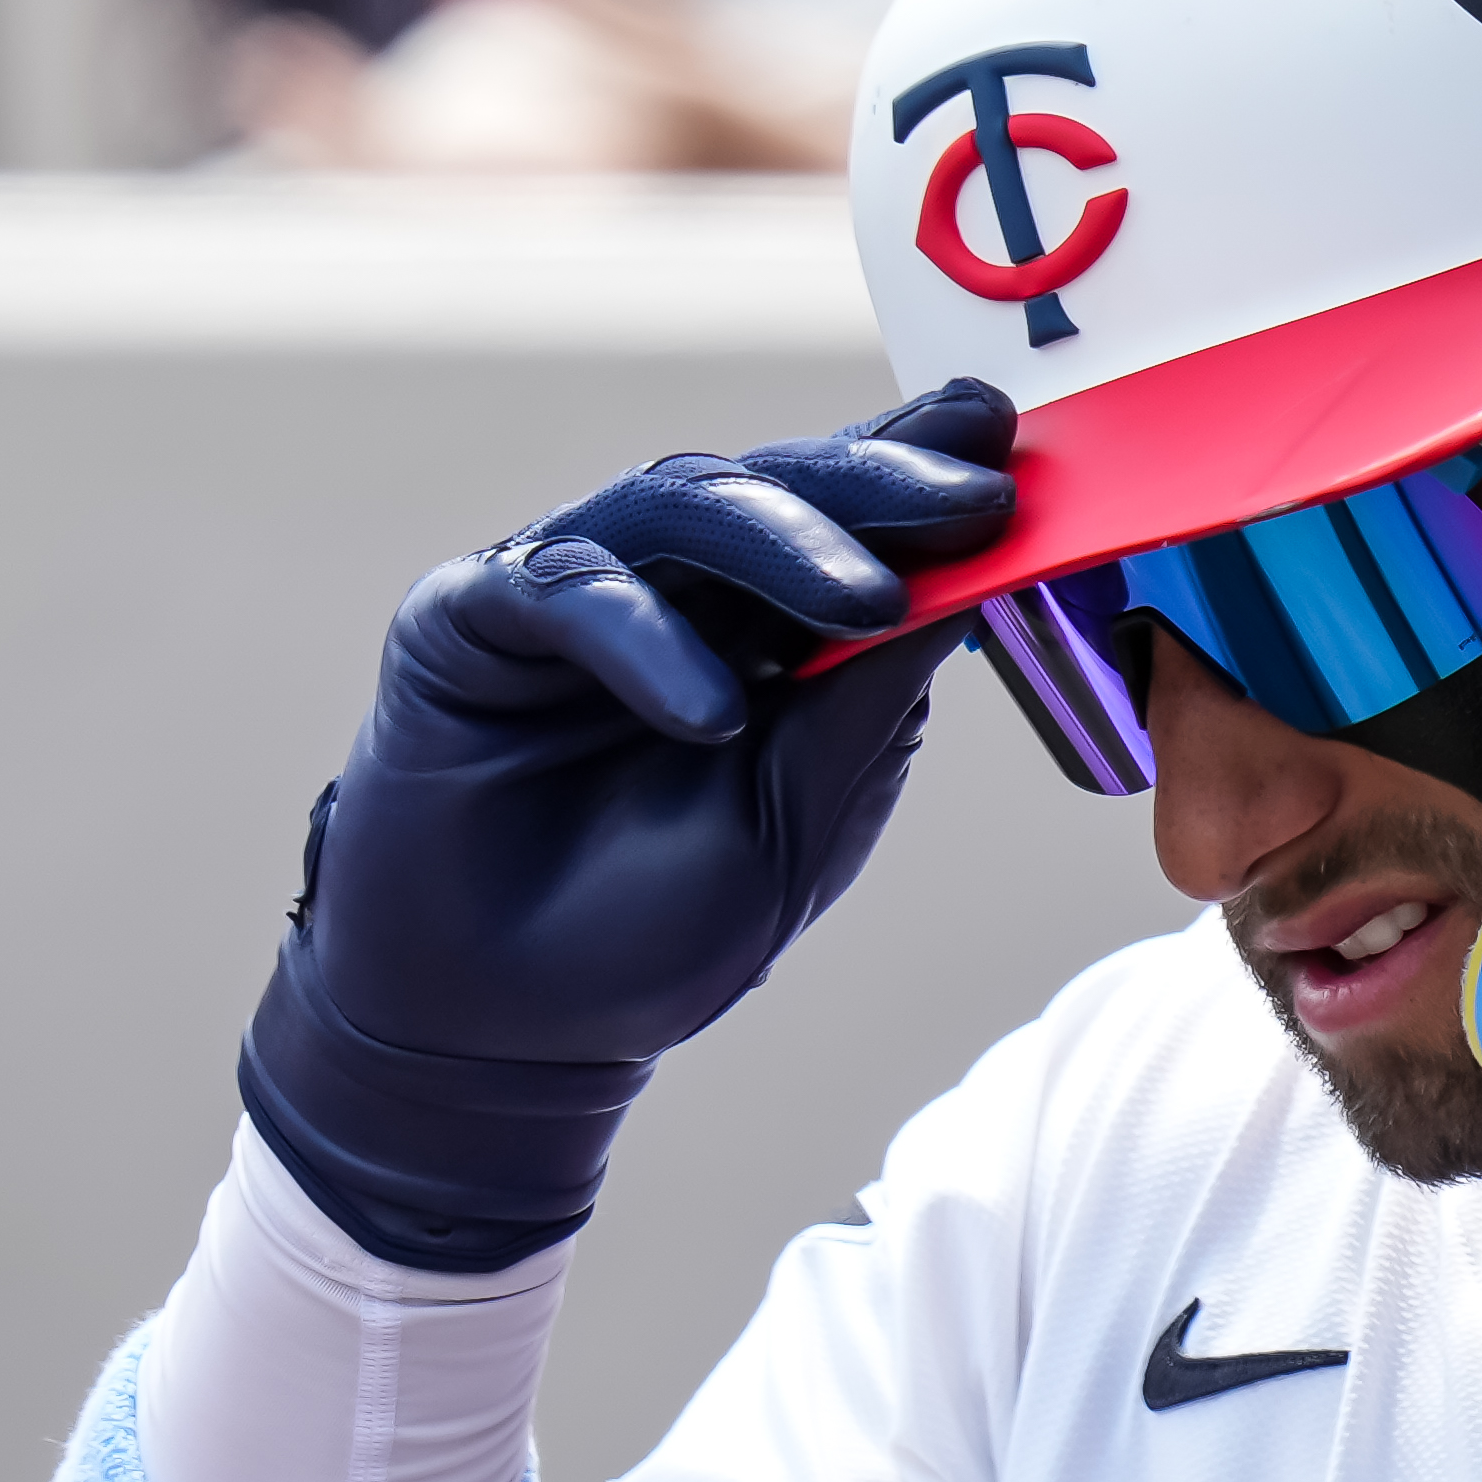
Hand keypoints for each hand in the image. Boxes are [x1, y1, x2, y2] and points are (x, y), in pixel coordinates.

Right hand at [239, 381, 1013, 1265]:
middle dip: (880, 486)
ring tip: (870, 604)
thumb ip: (869, 707)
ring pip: (680, 504)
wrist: (508, 1032)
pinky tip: (713, 713)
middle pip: (777, 486)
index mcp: (764, 621)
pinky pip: (565, 589)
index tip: (1012, 450)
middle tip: (972, 497)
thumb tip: (971, 587)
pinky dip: (645, 641)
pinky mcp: (468, 614)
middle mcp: (671, 582)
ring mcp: (570, 585)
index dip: (926, 475)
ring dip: (784, 544)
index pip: (852, 521)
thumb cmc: (654, 929)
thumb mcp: (798, 821)